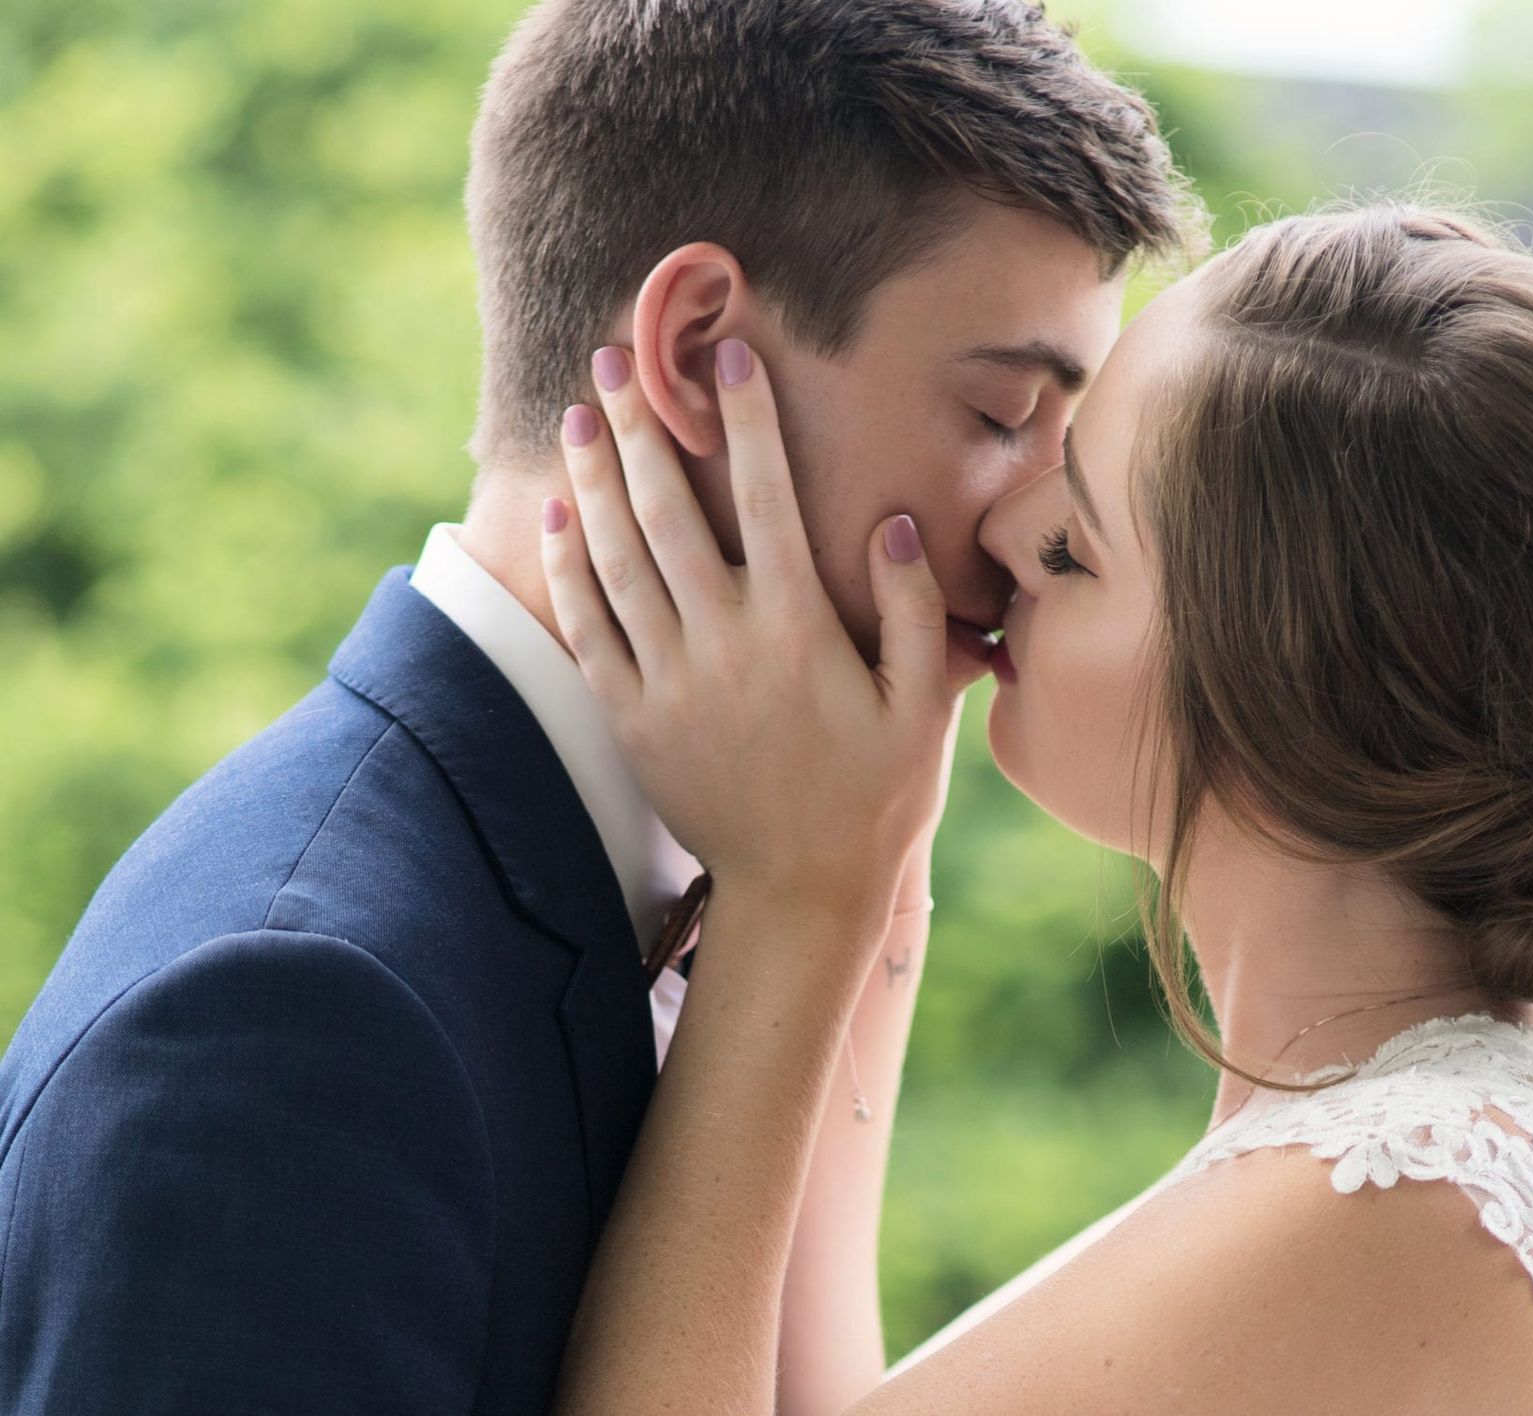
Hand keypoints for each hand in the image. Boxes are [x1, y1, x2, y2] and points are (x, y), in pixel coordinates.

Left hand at [541, 341, 956, 940]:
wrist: (800, 893)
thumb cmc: (875, 801)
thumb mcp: (923, 713)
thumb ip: (917, 616)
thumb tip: (892, 526)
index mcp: (799, 631)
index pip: (767, 498)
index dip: (746, 420)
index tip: (727, 355)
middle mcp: (724, 645)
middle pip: (669, 511)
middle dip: (640, 426)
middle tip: (616, 360)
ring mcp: (668, 682)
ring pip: (616, 557)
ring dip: (593, 478)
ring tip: (576, 416)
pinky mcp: (631, 719)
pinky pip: (586, 627)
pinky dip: (567, 566)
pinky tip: (558, 516)